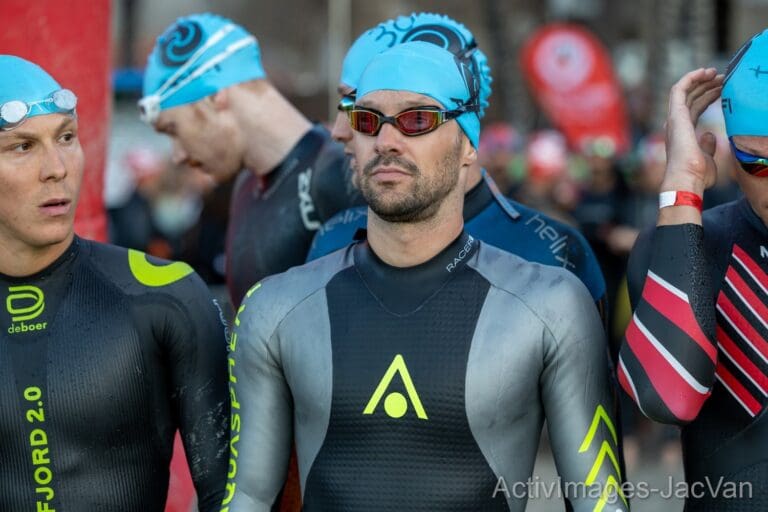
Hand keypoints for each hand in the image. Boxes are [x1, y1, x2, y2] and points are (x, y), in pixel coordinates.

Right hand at [662, 67, 723, 194]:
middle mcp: (675, 124)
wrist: (687, 177)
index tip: (723, 88)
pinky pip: (679, 89)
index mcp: (682, 133)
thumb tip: (710, 135)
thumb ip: (708, 146)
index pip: (695, 108)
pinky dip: (690, 78)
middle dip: (707, 85)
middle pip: (691, 98)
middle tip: (724, 77)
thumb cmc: (697, 174)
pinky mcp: (675, 114)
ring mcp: (674, 119)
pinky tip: (704, 72)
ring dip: (700, 79)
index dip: (709, 96)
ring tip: (717, 72)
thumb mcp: (708, 158)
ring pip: (685, 91)